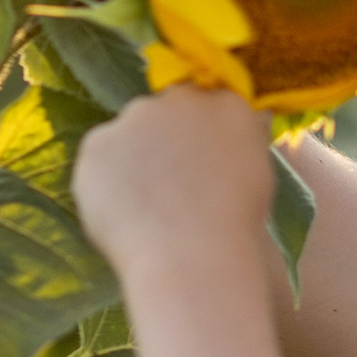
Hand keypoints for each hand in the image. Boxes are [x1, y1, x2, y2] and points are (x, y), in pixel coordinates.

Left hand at [73, 86, 273, 280]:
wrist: (192, 256)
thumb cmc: (237, 224)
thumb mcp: (258, 174)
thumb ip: (243, 141)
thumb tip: (250, 122)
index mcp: (226, 104)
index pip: (204, 104)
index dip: (194, 135)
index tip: (193, 164)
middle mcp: (179, 100)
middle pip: (161, 115)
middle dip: (160, 144)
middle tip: (167, 191)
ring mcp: (134, 118)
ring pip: (126, 138)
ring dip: (131, 163)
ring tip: (146, 210)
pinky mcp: (97, 143)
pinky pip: (98, 163)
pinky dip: (105, 185)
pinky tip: (124, 217)